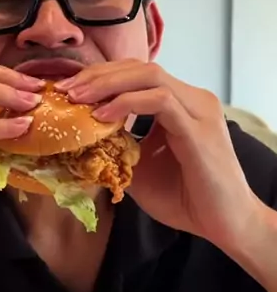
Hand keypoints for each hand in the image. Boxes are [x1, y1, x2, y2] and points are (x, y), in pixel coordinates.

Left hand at [56, 60, 259, 253]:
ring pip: (150, 76)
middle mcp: (192, 99)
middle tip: (66, 91)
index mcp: (181, 103)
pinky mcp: (198, 128)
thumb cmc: (186, 199)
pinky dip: (127, 104)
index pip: (137, 73)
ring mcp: (198, 110)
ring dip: (108, 84)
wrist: (225, 224)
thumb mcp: (139, 168)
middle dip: (98, 75)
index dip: (101, 77)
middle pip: (140, 67)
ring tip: (78, 100)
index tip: (69, 91)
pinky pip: (160, 102)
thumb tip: (81, 139)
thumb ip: (117, 147)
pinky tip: (103, 117)